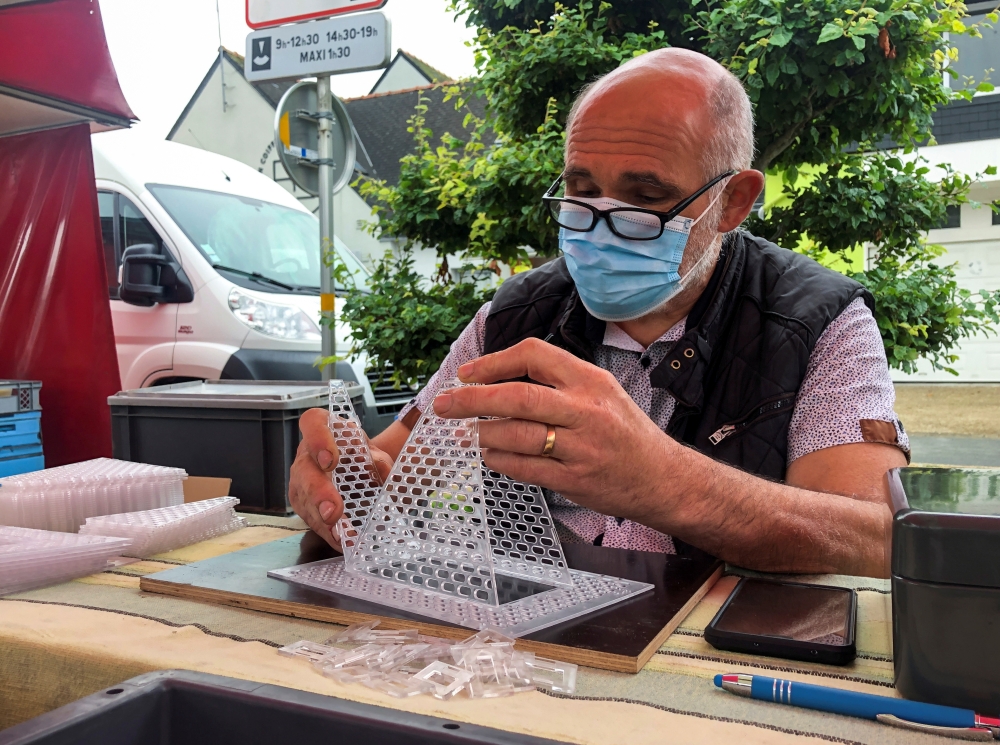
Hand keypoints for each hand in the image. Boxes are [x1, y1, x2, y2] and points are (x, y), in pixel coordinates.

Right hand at [289, 407, 393, 548]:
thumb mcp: (375, 452)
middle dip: (319, 493)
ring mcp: (300, 480)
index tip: (330, 461)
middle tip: (332, 512)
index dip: (318, 441)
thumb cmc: (361, 454)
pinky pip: (311, 519)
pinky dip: (328, 532)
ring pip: (305, 500)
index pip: (312, 423)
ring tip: (341, 535)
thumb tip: (379, 467)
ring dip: (323, 520)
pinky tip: (341, 541)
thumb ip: (379, 458)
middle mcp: (306, 454)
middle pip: (305, 471)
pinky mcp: (303, 503)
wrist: (357, 467)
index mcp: (323, 428)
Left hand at [431, 338, 674, 522]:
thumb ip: (558, 381)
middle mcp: (585, 410)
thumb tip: (498, 377)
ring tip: (464, 434)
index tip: (468, 374)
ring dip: (481, 434)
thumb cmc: (625, 432)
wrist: (662, 478)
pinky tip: (489, 454)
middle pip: (517, 396)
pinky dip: (499, 460)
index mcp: (590, 380)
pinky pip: (524, 467)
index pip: (533, 355)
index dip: (493, 362)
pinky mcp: (574, 479)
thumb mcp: (602, 391)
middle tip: (444, 404)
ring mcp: (580, 447)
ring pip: (516, 434)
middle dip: (472, 399)